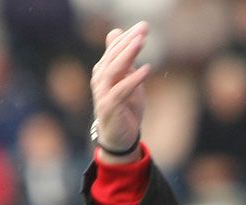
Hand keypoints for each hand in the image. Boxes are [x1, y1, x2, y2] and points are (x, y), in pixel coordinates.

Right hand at [89, 20, 151, 159]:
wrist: (119, 138)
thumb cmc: (124, 108)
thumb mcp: (127, 80)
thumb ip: (124, 60)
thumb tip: (117, 32)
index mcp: (103, 71)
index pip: (114, 49)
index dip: (128, 37)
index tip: (144, 26)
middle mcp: (99, 79)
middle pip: (113, 56)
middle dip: (129, 41)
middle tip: (143, 29)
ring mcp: (102, 93)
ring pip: (114, 70)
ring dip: (128, 55)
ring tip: (141, 42)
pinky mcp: (109, 107)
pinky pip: (121, 90)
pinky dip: (133, 79)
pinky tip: (146, 69)